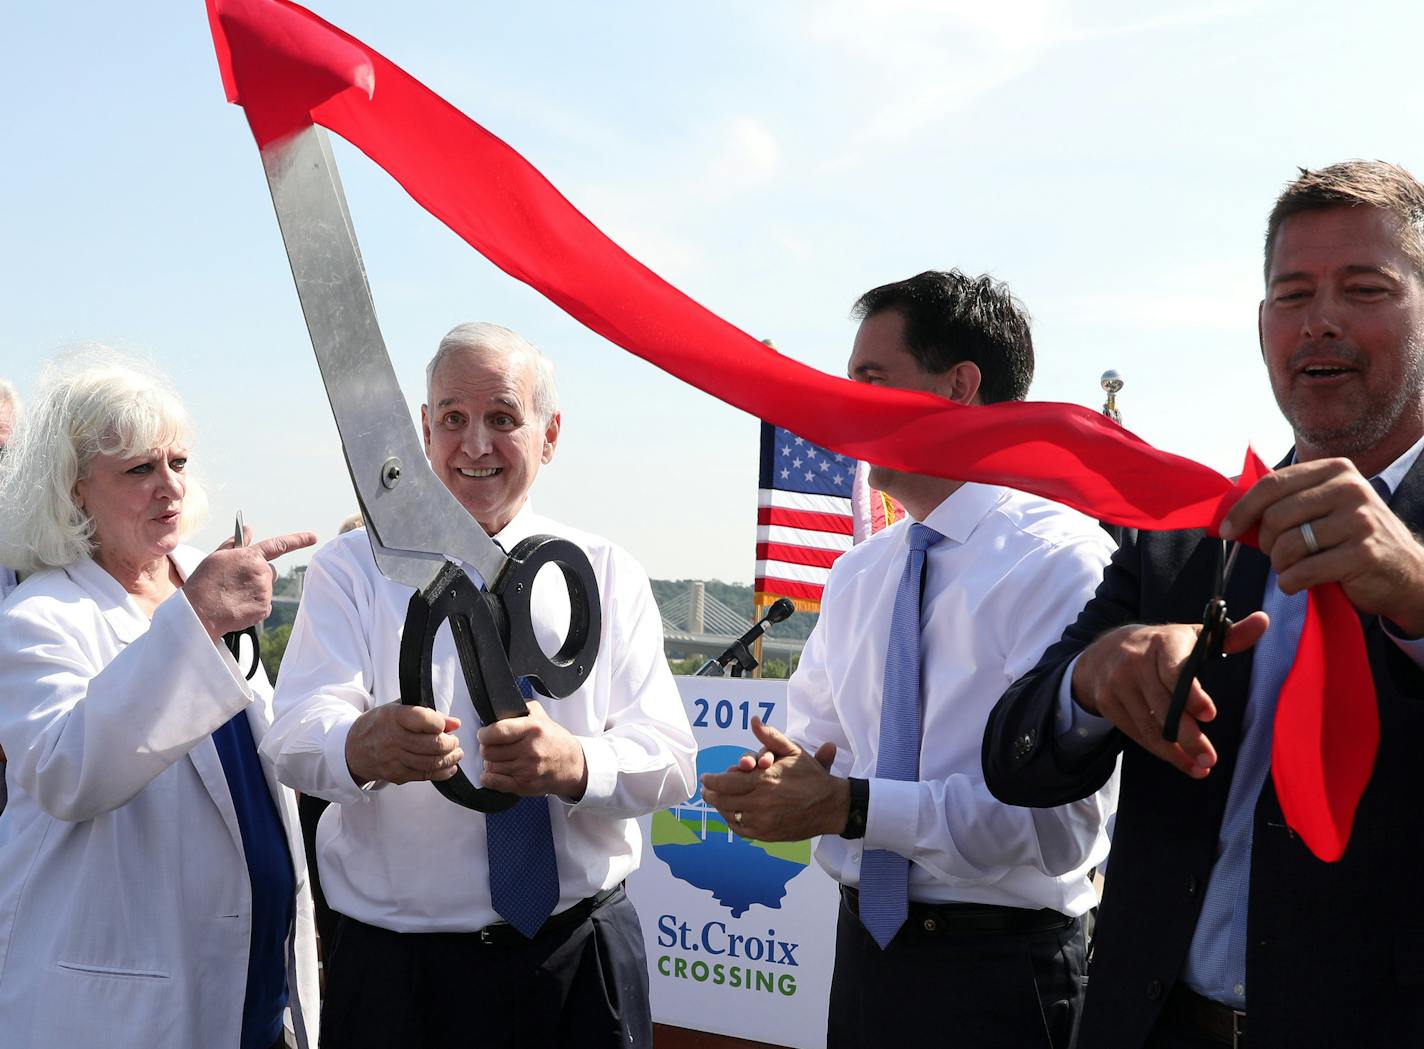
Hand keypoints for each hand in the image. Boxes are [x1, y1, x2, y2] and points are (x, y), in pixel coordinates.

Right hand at [185, 530, 317, 640]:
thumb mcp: (216, 557)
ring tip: (233, 596)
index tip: (313, 537)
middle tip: (237, 583)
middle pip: (270, 571)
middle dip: (259, 575)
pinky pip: (264, 605)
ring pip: (266, 588)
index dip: (298, 540)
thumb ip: (236, 543)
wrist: (199, 612)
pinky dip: (254, 606)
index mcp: (250, 556)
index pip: (279, 544)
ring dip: (255, 591)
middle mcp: (262, 571)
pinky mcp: (265, 608)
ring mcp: (265, 590)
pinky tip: (237, 606)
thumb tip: (250, 530)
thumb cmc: (204, 583)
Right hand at [345, 704, 463, 785]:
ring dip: (450, 758)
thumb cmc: (380, 725)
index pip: (423, 719)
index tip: (445, 724)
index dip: (440, 722)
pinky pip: (425, 776)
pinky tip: (450, 767)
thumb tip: (455, 723)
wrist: (353, 749)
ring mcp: (394, 760)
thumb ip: (428, 713)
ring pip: (431, 762)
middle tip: (455, 741)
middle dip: (450, 743)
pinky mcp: (397, 775)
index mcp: (393, 717)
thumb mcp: (398, 709)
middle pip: (432, 744)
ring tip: (456, 753)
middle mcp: (393, 739)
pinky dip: (443, 772)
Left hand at [477, 700, 587, 798]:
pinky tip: (497, 772)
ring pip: (490, 766)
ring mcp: (527, 770)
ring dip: (491, 762)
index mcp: (533, 729)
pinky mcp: (524, 785)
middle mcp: (530, 750)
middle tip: (493, 746)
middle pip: (489, 751)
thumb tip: (498, 709)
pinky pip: (494, 782)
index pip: (496, 732)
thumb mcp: (541, 716)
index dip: (484, 733)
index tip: (485, 734)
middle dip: (487, 748)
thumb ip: (521, 708)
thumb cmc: (555, 741)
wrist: (572, 765)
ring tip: (501, 758)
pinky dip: (489, 778)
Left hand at [699, 718, 843, 840]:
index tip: (705, 778)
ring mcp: (762, 822)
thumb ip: (770, 736)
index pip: (725, 783)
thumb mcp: (793, 751)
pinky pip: (740, 830)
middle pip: (722, 800)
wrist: (830, 806)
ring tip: (717, 800)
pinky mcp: (767, 835)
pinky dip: (732, 821)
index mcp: (764, 780)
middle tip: (707, 790)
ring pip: (729, 815)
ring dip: (720, 807)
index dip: (711, 781)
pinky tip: (732, 814)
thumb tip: (754, 720)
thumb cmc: (811, 777)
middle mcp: (760, 803)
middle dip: (711, 794)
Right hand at [1072, 614, 1268, 777]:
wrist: (1104, 650)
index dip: (1192, 694)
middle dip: (1188, 735)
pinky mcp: (1107, 703)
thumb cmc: (1162, 646)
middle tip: (1210, 758)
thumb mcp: (1192, 636)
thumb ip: (1230, 635)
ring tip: (1200, 767)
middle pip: (1163, 705)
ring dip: (1176, 751)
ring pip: (1149, 725)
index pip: (1175, 671)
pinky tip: (1180, 760)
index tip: (1210, 714)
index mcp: (1161, 642)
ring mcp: (1117, 683)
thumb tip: (1263, 621)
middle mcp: (1135, 661)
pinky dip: (1160, 751)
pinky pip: (1136, 733)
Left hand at [1221, 458, 1423, 634]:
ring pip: (1288, 545)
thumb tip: (1231, 514)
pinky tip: (1299, 582)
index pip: (1272, 484)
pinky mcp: (1363, 554)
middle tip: (1277, 555)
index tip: (1225, 530)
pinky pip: (1303, 571)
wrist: (1406, 572)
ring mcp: (1360, 521)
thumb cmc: (1352, 539)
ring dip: (1280, 565)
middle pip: (1276, 515)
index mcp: (1335, 470)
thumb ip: (1287, 503)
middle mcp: (1350, 489)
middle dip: (1266, 543)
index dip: (1241, 510)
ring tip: (1293, 568)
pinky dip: (1291, 582)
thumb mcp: (1325, 509)